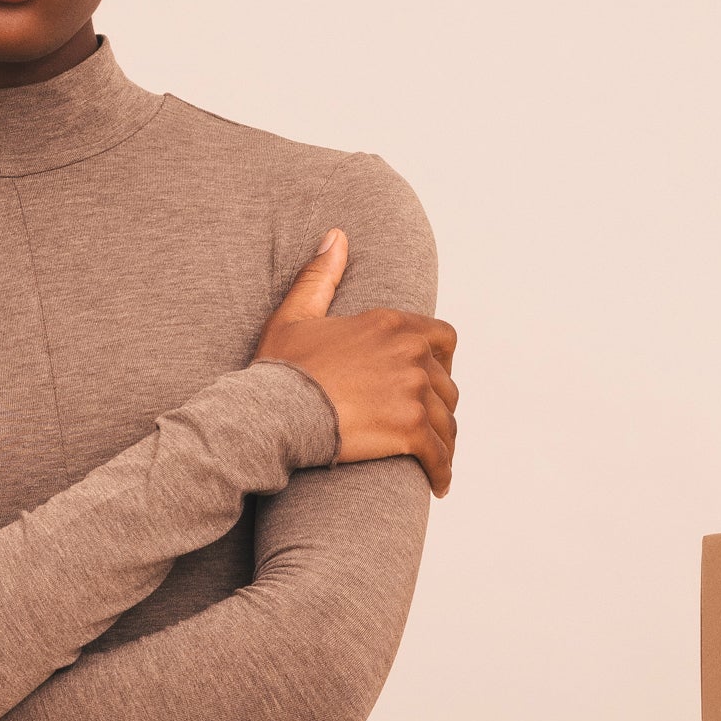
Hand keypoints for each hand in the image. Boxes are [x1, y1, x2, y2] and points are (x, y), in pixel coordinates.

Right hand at [256, 231, 458, 495]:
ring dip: (443, 440)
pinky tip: (439, 484)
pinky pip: (440, 454)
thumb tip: (336, 237)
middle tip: (428, 425)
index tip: (430, 381)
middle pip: (447, 383)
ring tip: (434, 458)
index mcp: (391, 325)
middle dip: (439, 405)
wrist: (274, 414)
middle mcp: (411, 354)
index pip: (442, 339)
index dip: (440, 362)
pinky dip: (442, 470)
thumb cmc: (280, 370)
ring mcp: (413, 392)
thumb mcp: (296, 315)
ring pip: (446, 421)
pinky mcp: (410, 431)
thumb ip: (320, 276)